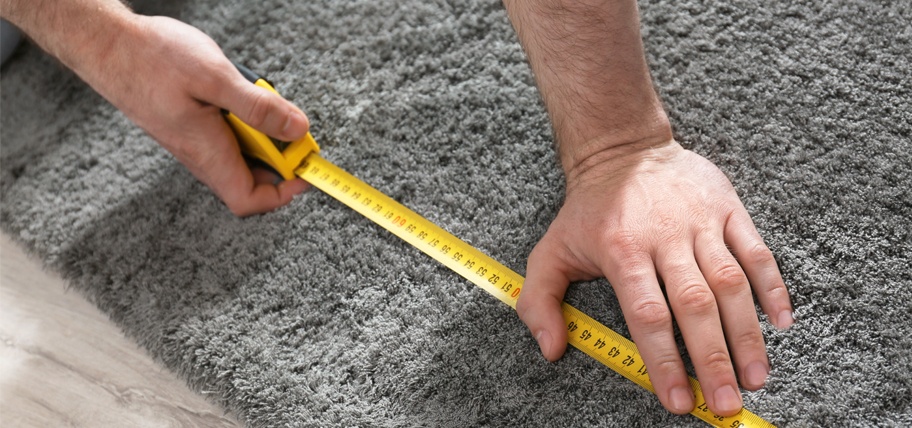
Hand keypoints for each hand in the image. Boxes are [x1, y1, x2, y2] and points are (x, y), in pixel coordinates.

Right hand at [74, 14, 309, 215]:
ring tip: (262, 101)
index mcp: (208, 152)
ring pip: (239, 155)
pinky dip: (244, 121)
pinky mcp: (188, 126)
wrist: (106, 43)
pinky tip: (240, 94)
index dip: (283, 194)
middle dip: (279, 158)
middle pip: (250, 180)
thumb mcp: (215, 78)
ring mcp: (193, 141)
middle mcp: (200, 155)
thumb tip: (298, 130)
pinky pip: (225, 136)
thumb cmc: (152, 58)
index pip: (249, 200)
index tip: (305, 171)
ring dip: (261, 134)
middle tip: (292, 127)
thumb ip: (259, 108)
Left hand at [517, 140, 792, 415]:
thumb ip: (540, 301)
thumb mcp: (550, 250)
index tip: (677, 401)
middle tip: (725, 404)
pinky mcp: (728, 207)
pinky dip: (773, 286)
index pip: (647, 315)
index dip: (664, 361)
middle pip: (695, 305)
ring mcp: (701, 221)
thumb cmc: (588, 210)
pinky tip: (782, 321)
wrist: (623, 147)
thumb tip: (551, 349)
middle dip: (713, 359)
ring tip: (756, 377)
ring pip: (731, 281)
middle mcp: (664, 237)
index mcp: (622, 251)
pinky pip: (756, 250)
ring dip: (747, 333)